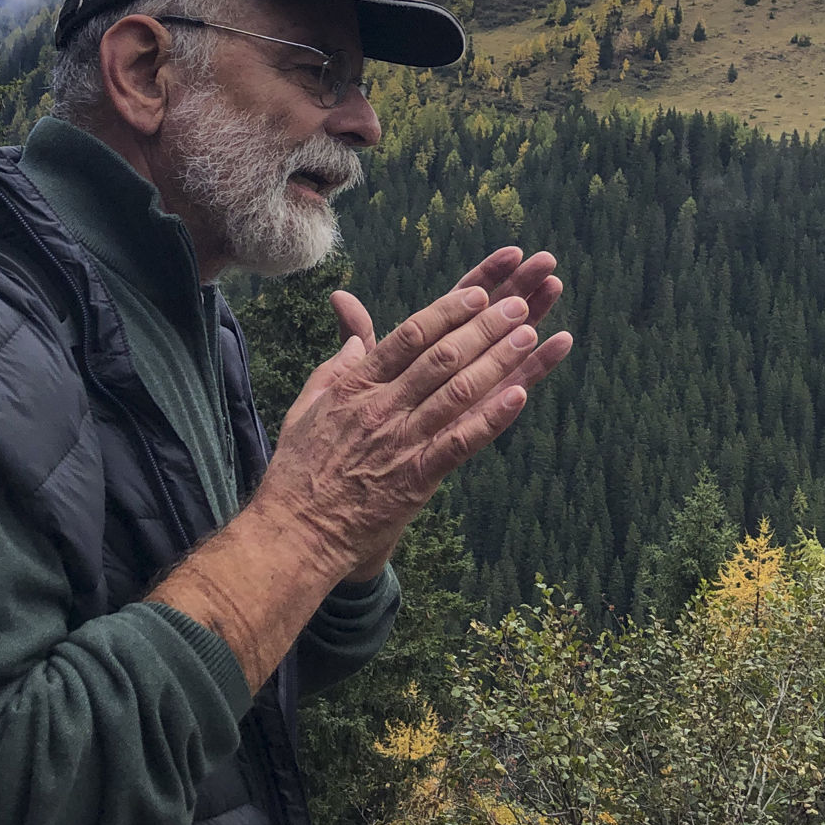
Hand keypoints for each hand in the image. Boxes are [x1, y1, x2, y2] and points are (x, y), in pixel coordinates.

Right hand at [261, 279, 573, 582]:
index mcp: (357, 385)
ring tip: (528, 334)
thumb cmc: (300, 469)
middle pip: (441, 357)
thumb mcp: (309, 404)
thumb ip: (336, 365)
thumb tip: (354, 334)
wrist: (296, 532)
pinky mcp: (416, 479)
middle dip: (483, 327)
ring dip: (496, 361)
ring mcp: (401, 443)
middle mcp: (382, 407)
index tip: (478, 291)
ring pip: (457, 392)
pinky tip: (520, 395)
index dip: (447, 311)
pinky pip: (461, 443)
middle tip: (517, 303)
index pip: (409, 336)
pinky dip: (492, 418)